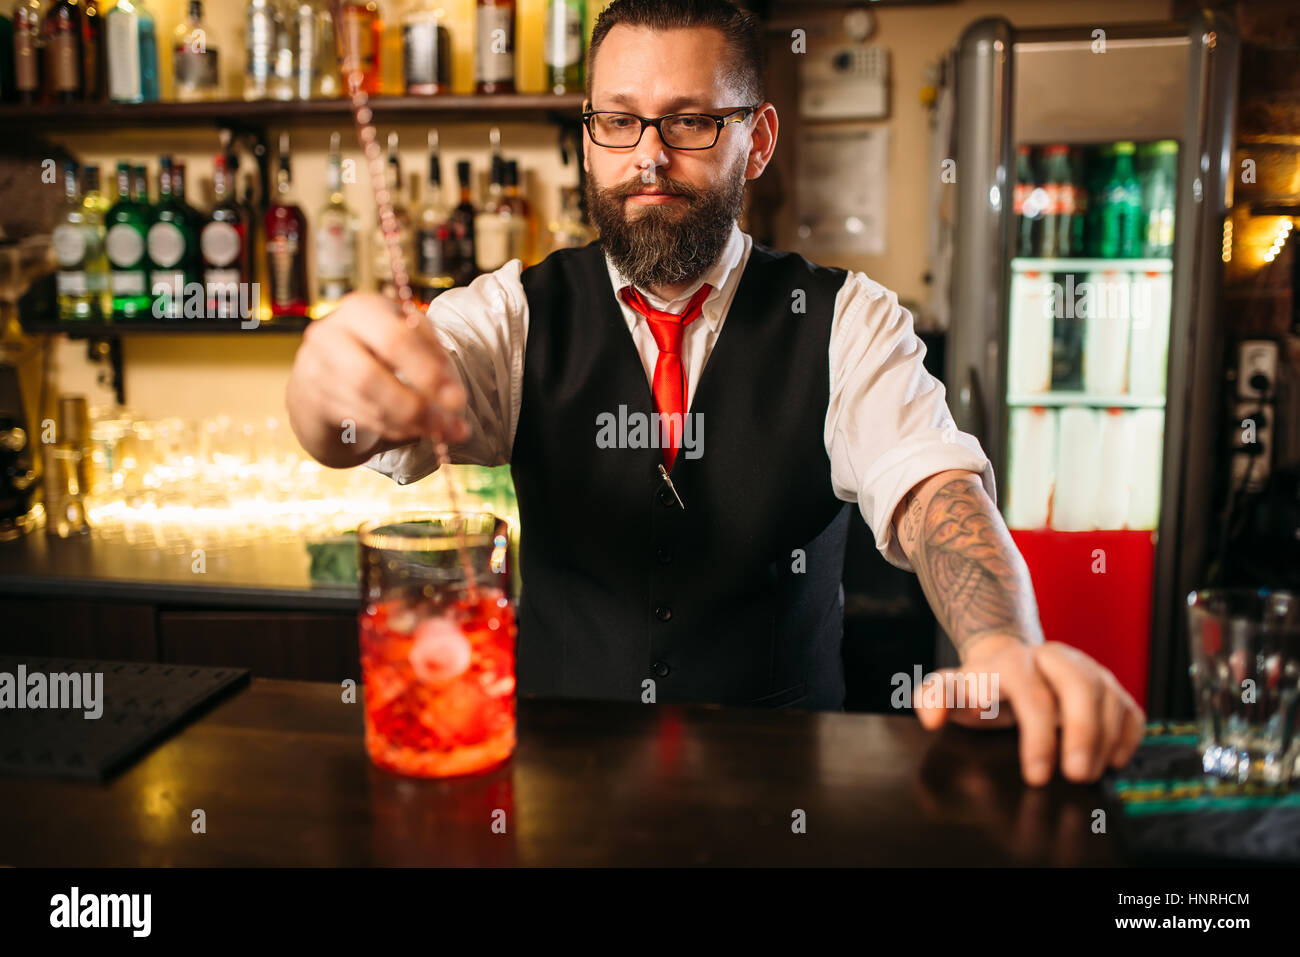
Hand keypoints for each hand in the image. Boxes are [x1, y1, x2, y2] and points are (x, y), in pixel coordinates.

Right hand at [287, 293, 468, 465]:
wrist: (324, 369)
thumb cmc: (377, 348)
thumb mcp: (404, 335)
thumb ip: (430, 353)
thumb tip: (450, 393)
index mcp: (360, 308)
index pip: (395, 340)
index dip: (428, 373)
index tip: (457, 400)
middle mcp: (329, 335)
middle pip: (369, 377)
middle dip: (414, 406)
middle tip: (447, 426)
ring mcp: (315, 368)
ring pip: (363, 405)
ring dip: (408, 424)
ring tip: (439, 432)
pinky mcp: (312, 399)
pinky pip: (358, 419)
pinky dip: (392, 428)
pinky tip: (412, 430)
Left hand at [911, 636, 1144, 786]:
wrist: (1005, 665)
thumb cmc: (980, 687)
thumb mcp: (952, 691)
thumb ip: (934, 700)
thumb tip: (931, 717)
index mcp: (1012, 661)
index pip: (1031, 695)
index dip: (1037, 737)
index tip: (1036, 776)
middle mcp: (1053, 658)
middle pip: (1079, 686)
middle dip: (1082, 733)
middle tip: (1076, 776)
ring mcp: (1084, 667)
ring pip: (1108, 694)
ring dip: (1106, 738)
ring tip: (1092, 774)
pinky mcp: (1107, 684)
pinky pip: (1128, 705)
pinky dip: (1128, 733)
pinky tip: (1115, 759)